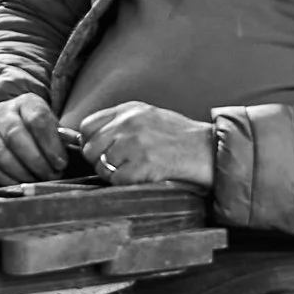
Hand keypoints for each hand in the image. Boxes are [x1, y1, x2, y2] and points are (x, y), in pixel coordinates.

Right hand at [0, 90, 67, 184]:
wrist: (6, 132)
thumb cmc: (35, 131)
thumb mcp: (51, 126)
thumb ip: (63, 136)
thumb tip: (78, 146)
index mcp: (25, 102)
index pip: (37, 119)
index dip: (50, 143)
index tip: (61, 162)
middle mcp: (1, 113)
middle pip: (16, 135)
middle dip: (37, 160)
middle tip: (51, 174)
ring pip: (2, 153)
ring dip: (23, 171)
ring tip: (38, 180)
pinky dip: (8, 179)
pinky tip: (21, 184)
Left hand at [73, 102, 216, 188]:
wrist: (205, 149)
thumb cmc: (178, 136)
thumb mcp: (148, 116)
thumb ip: (119, 123)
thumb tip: (89, 137)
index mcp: (129, 110)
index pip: (87, 126)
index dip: (90, 142)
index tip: (100, 150)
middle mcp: (128, 123)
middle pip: (90, 148)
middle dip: (100, 160)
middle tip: (119, 164)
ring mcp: (134, 144)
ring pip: (101, 166)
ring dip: (113, 173)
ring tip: (133, 169)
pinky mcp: (141, 165)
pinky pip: (116, 180)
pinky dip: (125, 183)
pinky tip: (141, 176)